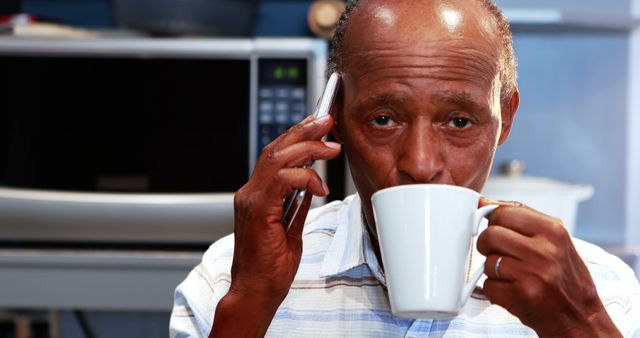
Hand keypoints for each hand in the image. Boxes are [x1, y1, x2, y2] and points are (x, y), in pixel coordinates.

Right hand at [211, 115, 340, 337]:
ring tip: (331, 146)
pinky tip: (320, 184)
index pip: (275, 155)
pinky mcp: (258, 210)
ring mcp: (251, 200)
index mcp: (257, 196)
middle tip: (328, 122)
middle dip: (304, 132)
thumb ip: (297, 204)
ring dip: (308, 148)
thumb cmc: (270, 268)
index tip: (320, 128)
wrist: (255, 293)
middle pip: (276, 149)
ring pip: (278, 158)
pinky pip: (282, 180)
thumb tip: (312, 185)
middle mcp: (250, 193)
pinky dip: (304, 176)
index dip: (297, 138)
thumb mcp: (290, 228)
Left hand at [476, 197, 620, 337]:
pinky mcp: (523, 295)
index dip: (491, 220)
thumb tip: (484, 202)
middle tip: (497, 253)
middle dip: (486, 245)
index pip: (504, 212)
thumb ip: (522, 219)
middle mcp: (545, 249)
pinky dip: (495, 290)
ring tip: (512, 275)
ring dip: (492, 270)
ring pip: (487, 260)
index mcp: (553, 230)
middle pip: (490, 234)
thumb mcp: (554, 240)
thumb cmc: (564, 277)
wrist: (581, 317)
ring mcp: (534, 273)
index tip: (491, 227)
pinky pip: (488, 285)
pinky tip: (513, 291)